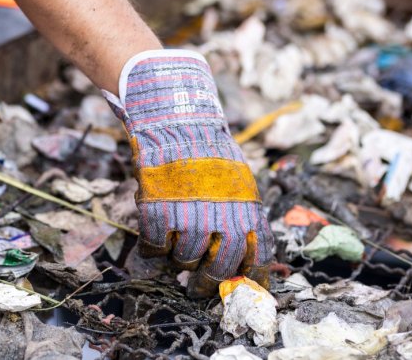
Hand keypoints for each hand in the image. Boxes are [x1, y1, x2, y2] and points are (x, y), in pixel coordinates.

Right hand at [103, 50, 273, 296]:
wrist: (178, 124)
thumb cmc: (210, 152)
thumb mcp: (241, 181)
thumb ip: (243, 216)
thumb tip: (245, 254)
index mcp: (248, 210)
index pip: (258, 257)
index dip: (251, 279)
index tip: (241, 288)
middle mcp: (222, 218)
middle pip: (218, 268)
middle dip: (206, 283)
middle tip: (196, 288)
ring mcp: (189, 217)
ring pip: (184, 260)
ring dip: (179, 259)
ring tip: (176, 245)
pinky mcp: (159, 213)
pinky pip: (155, 247)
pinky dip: (152, 249)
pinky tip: (154, 239)